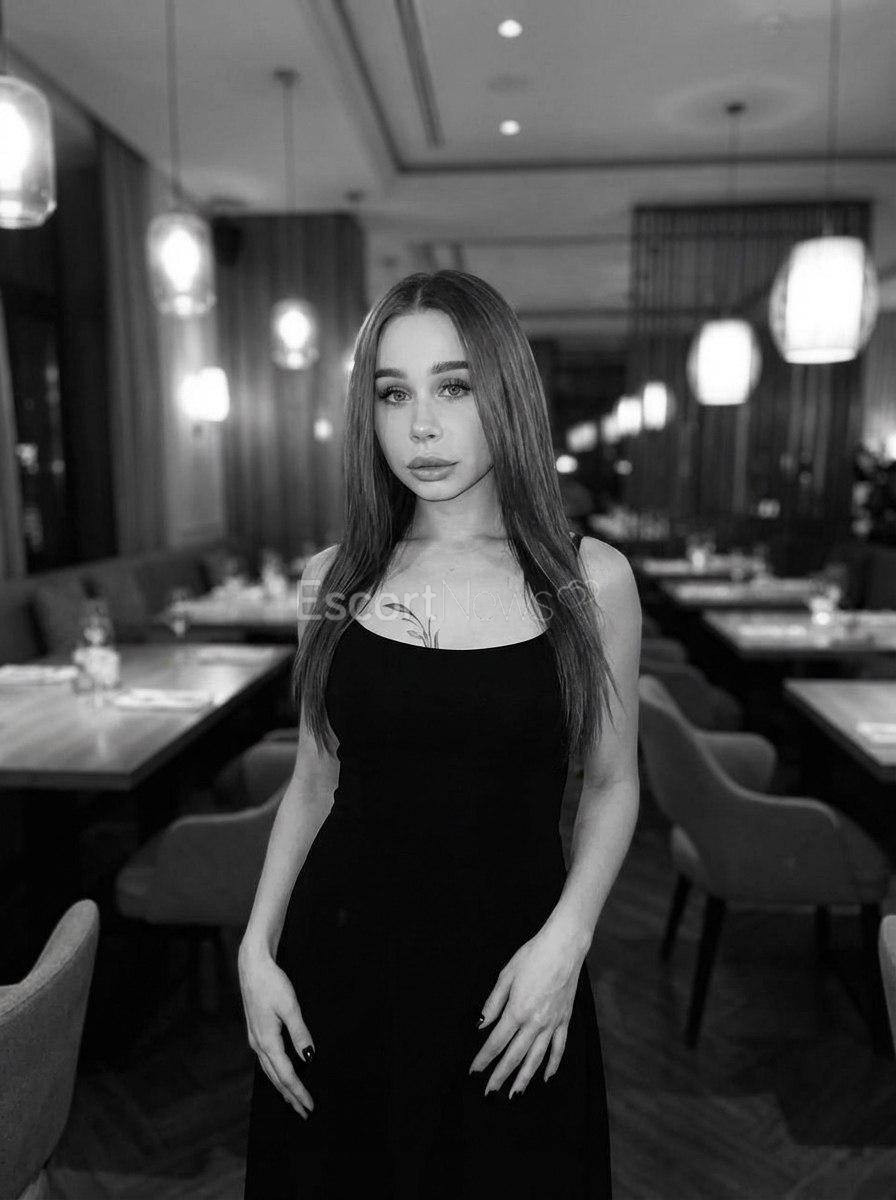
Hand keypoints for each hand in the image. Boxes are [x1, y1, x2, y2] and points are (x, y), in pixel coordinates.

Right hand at [238, 939, 315, 1119]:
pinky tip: (280, 1074)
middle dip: (290, 1096)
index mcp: (267, 1041)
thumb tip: (309, 1058)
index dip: (299, 1092)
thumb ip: (300, 1033)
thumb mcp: (290, 1006)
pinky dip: (276, 1074)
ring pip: (270, 1071)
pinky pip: (266, 1061)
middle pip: (276, 1078)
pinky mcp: (256, 1032)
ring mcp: (255, 1039)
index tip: (310, 1106)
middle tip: (304, 1113)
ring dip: (282, 1087)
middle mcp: (258, 1045)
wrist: (252, 966)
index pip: (286, 1075)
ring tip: (293, 1101)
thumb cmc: (271, 983)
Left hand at [468, 923, 587, 1097]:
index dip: (484, 1058)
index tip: (474, 1071)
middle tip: (489, 1092)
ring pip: (536, 1058)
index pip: (496, 1042)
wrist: (564, 947)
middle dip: (500, 1075)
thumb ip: (493, 1003)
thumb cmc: (533, 956)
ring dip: (524, 1078)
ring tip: (515, 1095)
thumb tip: (481, 1024)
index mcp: (517, 1010)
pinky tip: (546, 1077)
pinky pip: (559, 1048)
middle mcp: (535, 1022)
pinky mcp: (565, 1020)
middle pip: (514, 1055)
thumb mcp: (506, 975)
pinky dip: (553, 1064)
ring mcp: (552, 1023)